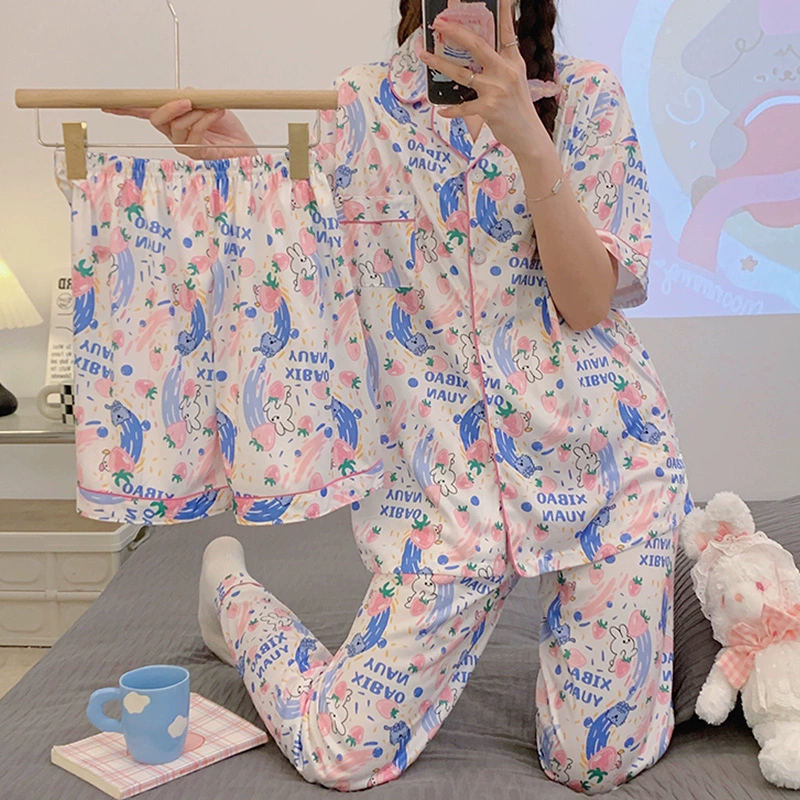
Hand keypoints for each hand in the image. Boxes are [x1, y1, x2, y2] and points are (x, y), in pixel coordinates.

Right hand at [102, 96, 257, 159]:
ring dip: (196, 112)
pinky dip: (205, 118)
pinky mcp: (196, 154)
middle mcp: (174, 133)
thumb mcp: (210, 104)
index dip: (126, 108)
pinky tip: (216, 113)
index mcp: (173, 119)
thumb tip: (183, 94)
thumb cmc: (229, 129)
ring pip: (177, 125)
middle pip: (156, 118)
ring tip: (213, 108)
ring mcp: (184, 145)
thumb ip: (194, 97)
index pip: (145, 111)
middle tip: (187, 100)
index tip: (108, 104)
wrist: (246, 147)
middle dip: (169, 106)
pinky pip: (193, 133)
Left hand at [418, 0, 548, 156]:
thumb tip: (479, 49)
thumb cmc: (517, 106)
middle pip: (476, 45)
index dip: (503, 10)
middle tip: (439, 23)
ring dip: (439, 63)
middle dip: (455, 32)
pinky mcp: (488, 109)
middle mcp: (505, 71)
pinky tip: (441, 109)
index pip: (507, 30)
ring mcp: (496, 90)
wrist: (528, 134)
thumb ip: (500, 62)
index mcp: (512, 61)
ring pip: (461, 73)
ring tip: (424, 55)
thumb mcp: (515, 78)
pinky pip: (462, 106)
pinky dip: (450, 109)